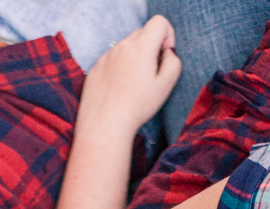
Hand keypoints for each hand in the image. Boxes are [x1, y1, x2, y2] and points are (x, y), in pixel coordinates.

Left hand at [80, 16, 181, 136]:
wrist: (104, 126)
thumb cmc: (137, 108)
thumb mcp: (165, 86)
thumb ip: (173, 63)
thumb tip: (168, 52)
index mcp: (141, 47)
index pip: (159, 22)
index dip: (167, 35)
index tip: (164, 56)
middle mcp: (122, 46)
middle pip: (142, 33)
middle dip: (151, 48)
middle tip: (150, 74)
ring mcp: (106, 56)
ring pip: (126, 48)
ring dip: (134, 59)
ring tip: (133, 86)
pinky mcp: (96, 68)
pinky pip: (112, 61)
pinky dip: (119, 69)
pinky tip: (119, 91)